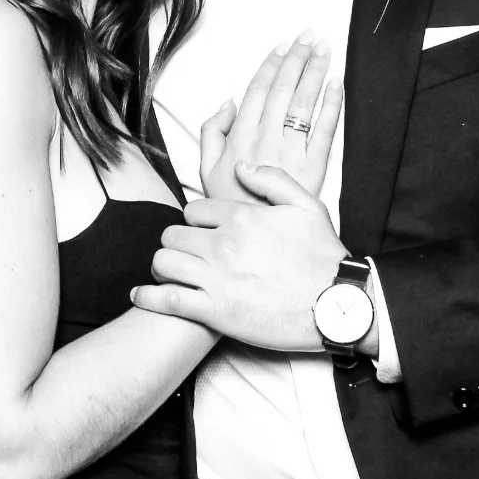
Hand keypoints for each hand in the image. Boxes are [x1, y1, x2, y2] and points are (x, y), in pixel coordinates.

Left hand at [133, 165, 347, 349]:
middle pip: (173, 234)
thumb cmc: (324, 257)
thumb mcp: (307, 205)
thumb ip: (272, 179)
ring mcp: (216, 279)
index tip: (201, 232)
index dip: (194, 220)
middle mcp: (224, 244)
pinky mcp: (214, 312)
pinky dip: (148, 297)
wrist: (337, 305)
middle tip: (184, 253)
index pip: (193, 210)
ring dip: (163, 266)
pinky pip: (165, 299)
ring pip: (164, 262)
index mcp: (242, 216)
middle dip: (176, 242)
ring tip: (170, 272)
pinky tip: (141, 295)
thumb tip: (241, 167)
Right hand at [199, 31, 342, 202]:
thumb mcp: (204, 169)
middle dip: (297, 58)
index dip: (271, 64)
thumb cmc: (229, 206)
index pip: (258, 89)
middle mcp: (267, 138)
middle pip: (285, 89)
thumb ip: (212, 131)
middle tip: (308, 36)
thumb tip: (227, 102)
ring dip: (316, 72)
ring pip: (305, 102)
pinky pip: (325, 130)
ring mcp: (292, 151)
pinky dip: (332, 104)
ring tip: (324, 49)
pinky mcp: (314, 168)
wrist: (253, 241)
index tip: (282, 46)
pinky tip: (337, 84)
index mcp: (241, 135)